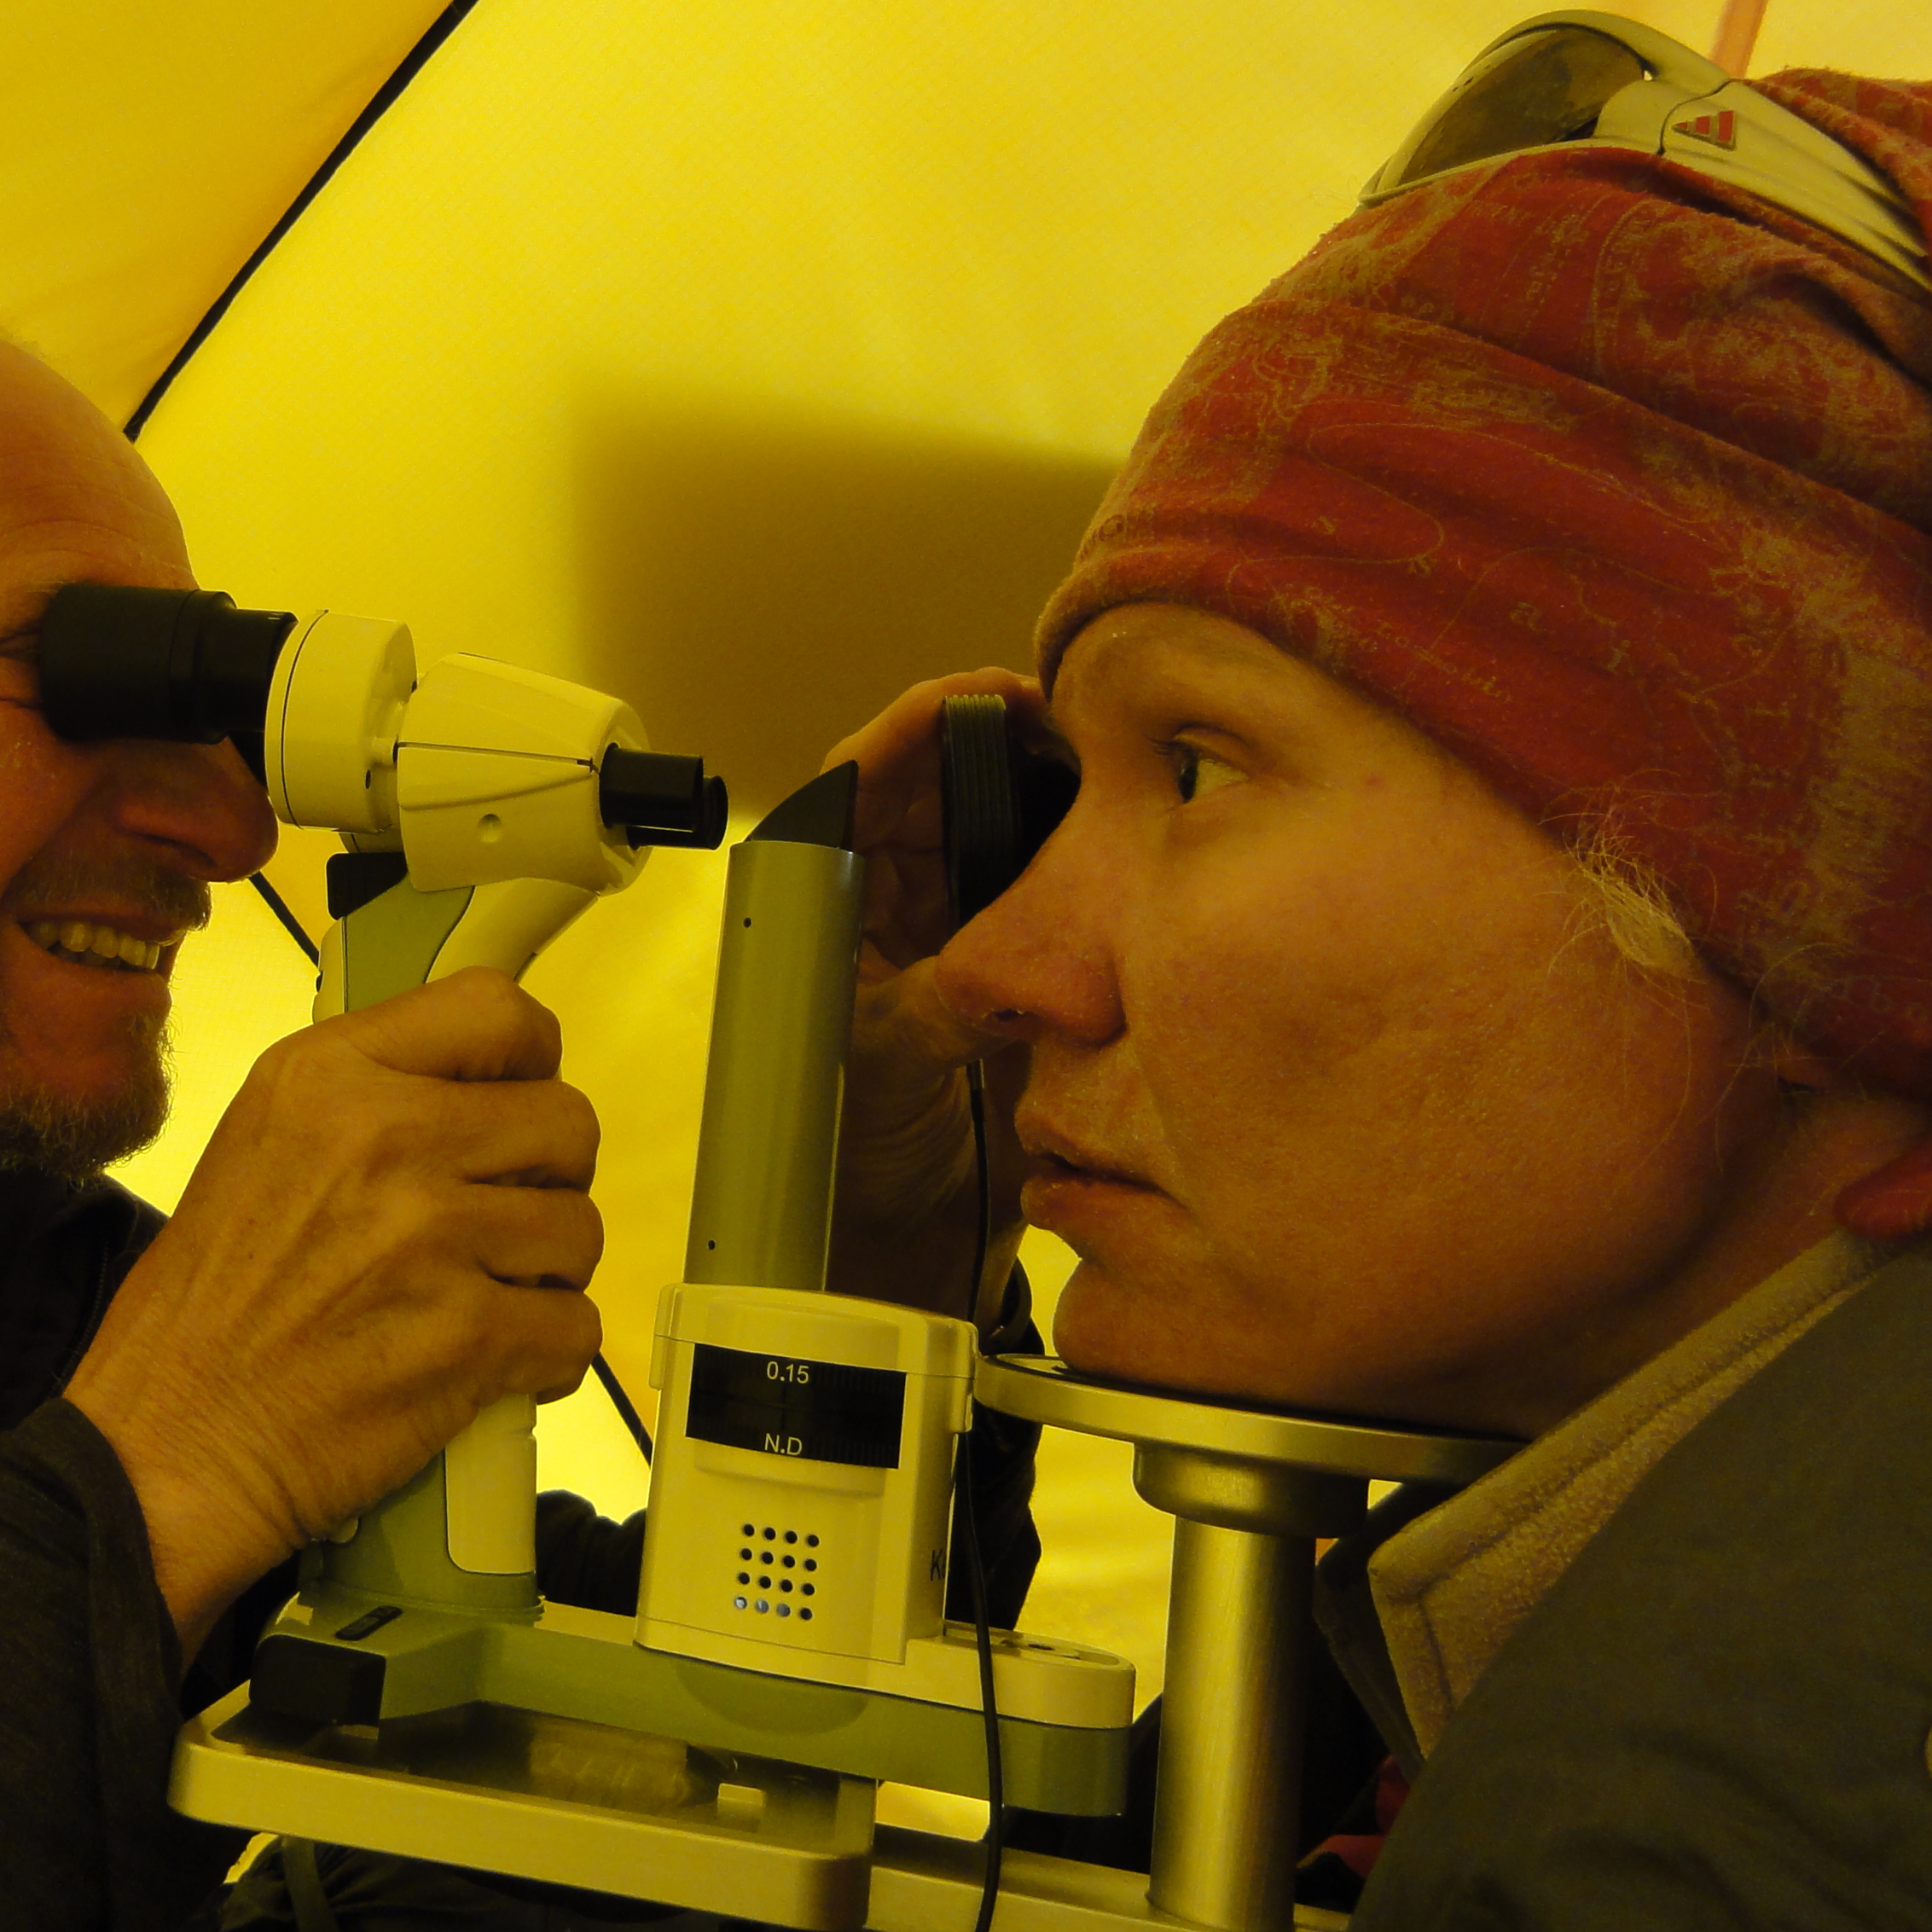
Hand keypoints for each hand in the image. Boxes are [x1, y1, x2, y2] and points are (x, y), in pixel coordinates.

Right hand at [64, 970, 602, 1646]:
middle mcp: (386, 1139)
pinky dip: (545, 1355)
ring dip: (545, 1273)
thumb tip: (478, 1088)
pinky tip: (489, 1363)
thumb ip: (365, 1099)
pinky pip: (576, 1327)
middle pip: (565, 1122)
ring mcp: (432, 1238)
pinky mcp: (469, 1337)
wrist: (167, 1444)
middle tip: (495, 1222)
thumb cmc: (205, 1313)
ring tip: (480, 1298)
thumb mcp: (257, 1143)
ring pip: (580, 1229)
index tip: (515, 1102)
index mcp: (328, 1077)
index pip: (498, 1012)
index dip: (528, 1064)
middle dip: (545, 1180)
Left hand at [820, 671, 1042, 1318]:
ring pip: (991, 830)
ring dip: (1039, 800)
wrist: (891, 1237)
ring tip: (1099, 772)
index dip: (915, 725)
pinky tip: (1112, 849)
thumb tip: (1005, 960)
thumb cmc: (846, 1152)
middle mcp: (875, 903)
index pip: (855, 780)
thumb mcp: (887, 1065)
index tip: (986, 694)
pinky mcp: (993, 962)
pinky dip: (1068, 866)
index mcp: (819, 905)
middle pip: (935, 788)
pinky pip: (1033, 889)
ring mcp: (936, 927)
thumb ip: (946, 1004)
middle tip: (1070, 724)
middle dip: (996, 748)